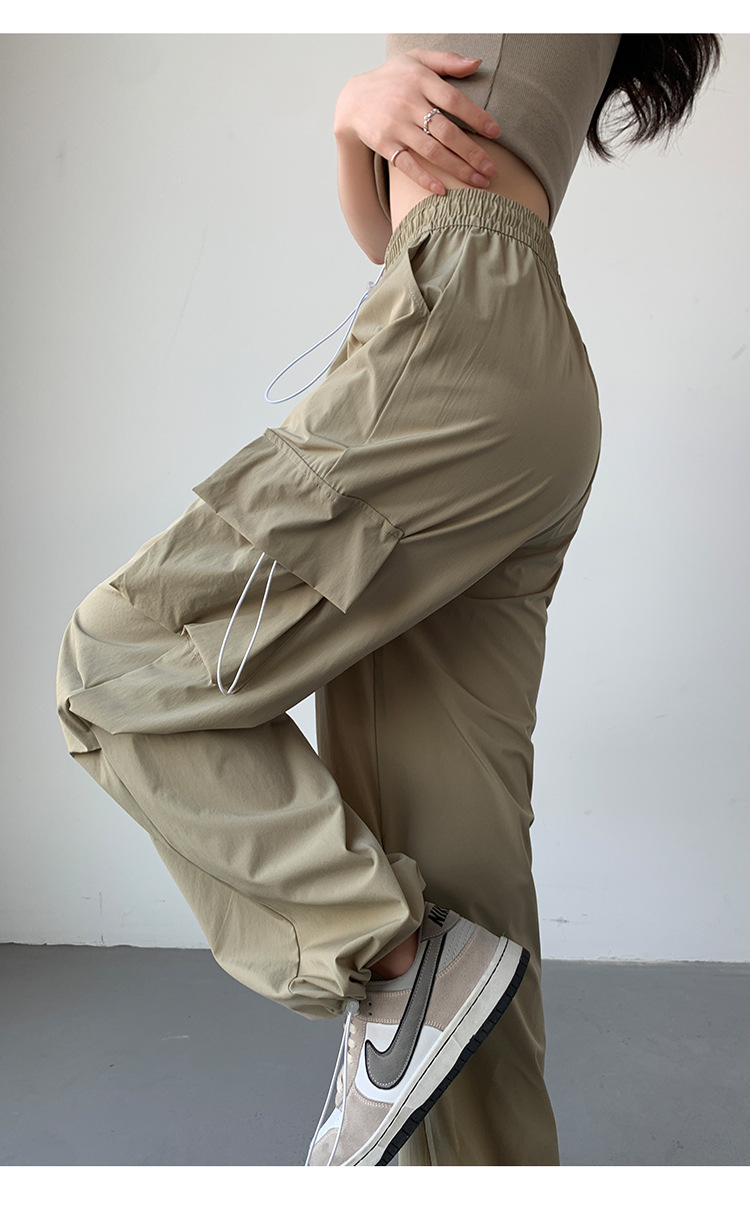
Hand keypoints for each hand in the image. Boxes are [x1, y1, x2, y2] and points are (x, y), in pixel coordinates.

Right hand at [334, 49, 501, 194]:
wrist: (353, 99)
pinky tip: (442, 190)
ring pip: (432, 151)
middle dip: (472, 153)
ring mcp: (395, 126)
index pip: (454, 101)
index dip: (477, 117)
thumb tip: (477, 63)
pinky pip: (407, 164)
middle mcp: (408, 103)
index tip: (496, 133)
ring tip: (479, 182)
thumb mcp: (416, 59)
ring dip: (457, 169)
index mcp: (420, 80)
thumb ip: (447, 60)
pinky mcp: (384, 144)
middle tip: (492, 170)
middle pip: (447, 131)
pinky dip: (424, 178)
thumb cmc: (392, 78)